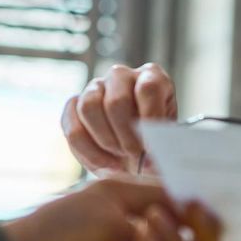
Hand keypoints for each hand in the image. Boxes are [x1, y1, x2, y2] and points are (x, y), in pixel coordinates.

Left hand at [0, 177, 240, 240]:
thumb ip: (163, 197)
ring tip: (155, 219)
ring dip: (180, 240)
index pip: (199, 235)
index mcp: (149, 229)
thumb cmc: (61, 222)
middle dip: (222, 240)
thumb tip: (200, 204)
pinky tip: (143, 233)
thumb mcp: (117, 193)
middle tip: (212, 218)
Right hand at [61, 63, 176, 175]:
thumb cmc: (157, 145)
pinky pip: (72, 127)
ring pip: (89, 107)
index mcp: (152, 76)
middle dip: (125, 136)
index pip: (148, 88)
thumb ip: (162, 143)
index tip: (151, 147)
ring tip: (120, 159)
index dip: (149, 119)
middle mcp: (122, 76)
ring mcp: (94, 87)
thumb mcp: (168, 141)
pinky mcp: (73, 106)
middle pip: (116, 100)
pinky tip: (105, 164)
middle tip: (135, 156)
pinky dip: (87, 151)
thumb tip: (150, 155)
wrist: (138, 155)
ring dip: (105, 141)